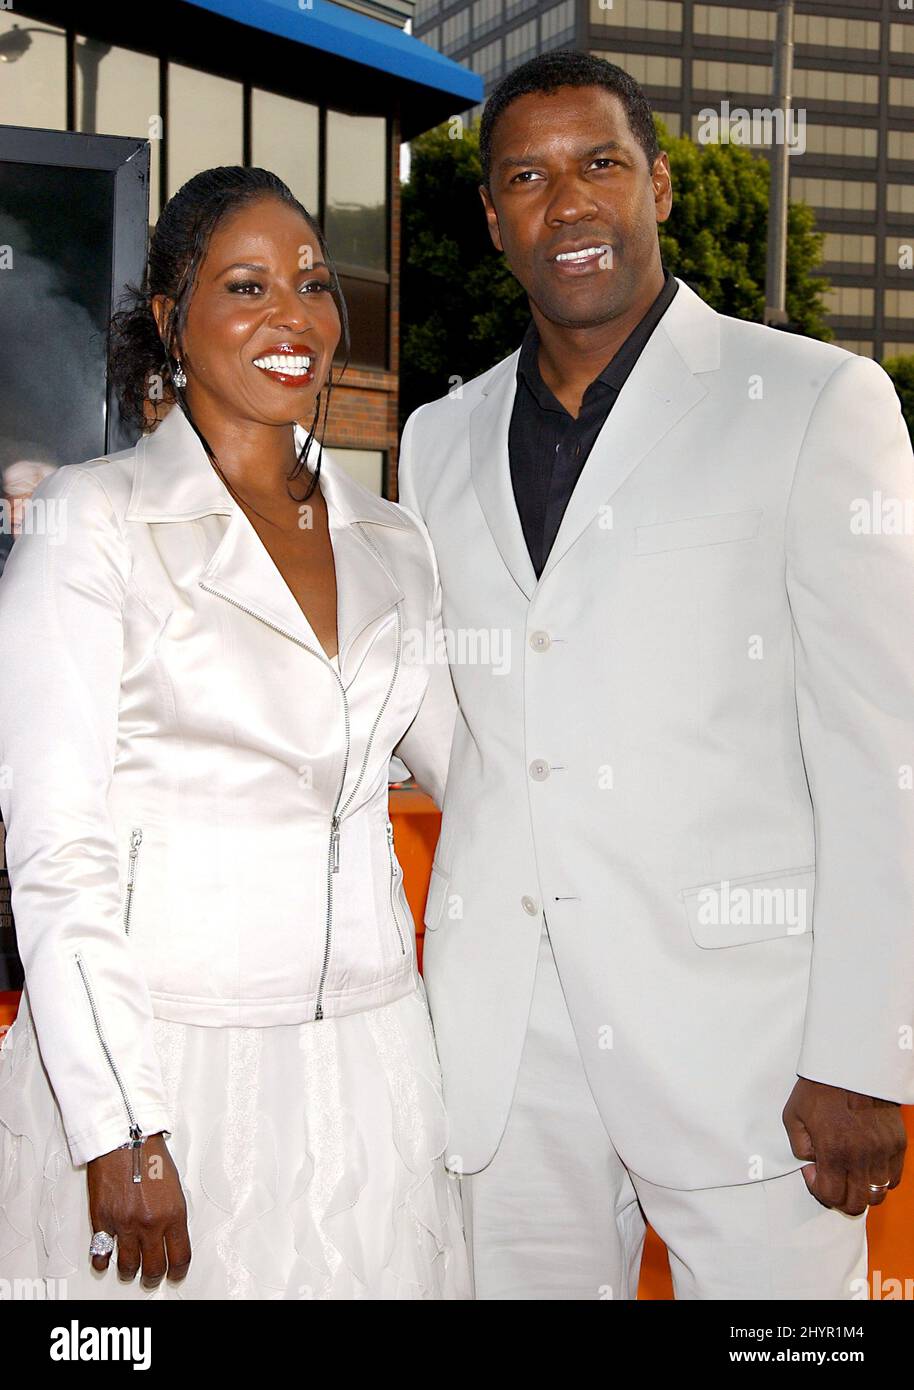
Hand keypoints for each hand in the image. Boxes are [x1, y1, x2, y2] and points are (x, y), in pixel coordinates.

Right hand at [87, 1132, 190, 1286]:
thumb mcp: (174, 1186)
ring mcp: (125, 1225)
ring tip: (131, 1271)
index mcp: (174, 1214)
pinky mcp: (103, 1221)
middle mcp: (151, 1223)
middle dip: (153, 1278)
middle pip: (154, 1268)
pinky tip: (106, 1261)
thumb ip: (171, 1214)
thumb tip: (169, 1235)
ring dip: (130, 1272)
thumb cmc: (149, 1155)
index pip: (180, 1257)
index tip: (175, 1276)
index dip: (177, 1272)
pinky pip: (101, 1254)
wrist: (123, 1139)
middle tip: (151, 1278)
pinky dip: (103, 1262)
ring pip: (129, 1266)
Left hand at [782, 1078, 906, 1215]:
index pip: (831, 1196)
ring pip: (877, 1194)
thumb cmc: (821, 1087)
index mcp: (834, 1151)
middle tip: (831, 1181)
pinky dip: (880, 1178)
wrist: (852, 1065)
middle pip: (857, 1204)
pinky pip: (893, 1178)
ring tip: (849, 1173)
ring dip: (861, 1190)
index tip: (813, 1173)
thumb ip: (799, 1147)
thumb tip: (812, 1166)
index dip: (818, 1190)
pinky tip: (866, 1163)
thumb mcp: (793, 1115)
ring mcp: (883, 1152)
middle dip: (840, 1198)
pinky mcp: (897, 1144)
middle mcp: (862, 1156)